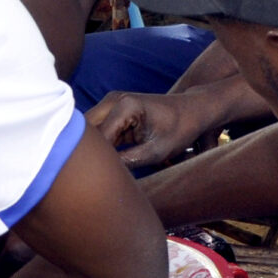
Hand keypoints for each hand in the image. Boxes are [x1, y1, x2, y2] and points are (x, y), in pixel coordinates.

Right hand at [88, 89, 220, 167]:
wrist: (192, 111)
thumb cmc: (180, 130)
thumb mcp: (155, 151)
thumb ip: (127, 162)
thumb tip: (104, 173)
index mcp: (125, 106)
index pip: (99, 137)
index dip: (97, 159)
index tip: (99, 178)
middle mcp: (113, 99)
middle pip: (86, 130)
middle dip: (90, 152)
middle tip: (97, 174)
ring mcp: (111, 102)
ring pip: (89, 130)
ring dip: (94, 148)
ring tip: (102, 168)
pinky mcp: (113, 109)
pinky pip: (98, 128)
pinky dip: (101, 144)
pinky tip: (109, 159)